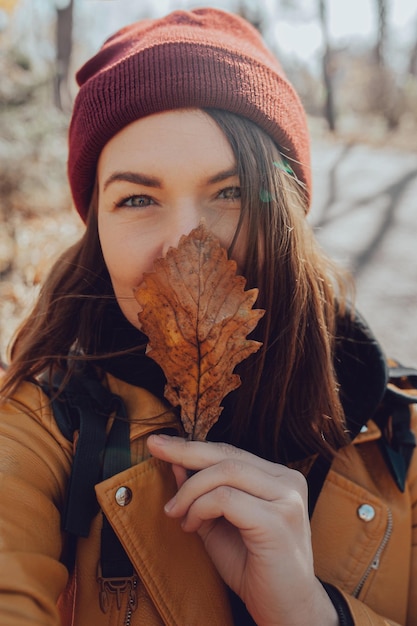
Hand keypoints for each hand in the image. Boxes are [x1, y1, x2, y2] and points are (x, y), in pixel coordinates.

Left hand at [147, 434, 337, 625]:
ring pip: (225, 473)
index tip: (160, 442)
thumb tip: (175, 463)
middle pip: (227, 455)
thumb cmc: (253, 567)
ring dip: (190, 491)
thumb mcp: (219, 524)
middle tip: (154, 449)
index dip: (192, 446)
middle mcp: (288, 481)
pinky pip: (226, 499)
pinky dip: (200, 508)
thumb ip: (202, 494)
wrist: (285, 611)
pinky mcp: (278, 521)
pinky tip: (191, 525)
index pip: (230, 452)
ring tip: (176, 514)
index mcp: (279, 477)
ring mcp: (287, 499)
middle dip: (185, 451)